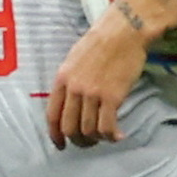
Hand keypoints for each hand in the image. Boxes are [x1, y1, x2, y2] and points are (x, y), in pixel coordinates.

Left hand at [46, 3, 149, 148]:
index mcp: (62, 79)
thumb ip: (69, 81)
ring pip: (88, 130)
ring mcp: (92, 93)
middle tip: (88, 143)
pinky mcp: (112, 96)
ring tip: (105, 137)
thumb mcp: (74, 60)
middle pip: (69, 127)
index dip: (55, 135)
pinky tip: (118, 136)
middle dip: (78, 141)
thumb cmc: (101, 42)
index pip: (52, 116)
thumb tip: (70, 101)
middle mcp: (74, 89)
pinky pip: (107, 126)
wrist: (124, 31)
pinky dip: (111, 136)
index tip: (61, 145)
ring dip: (96, 139)